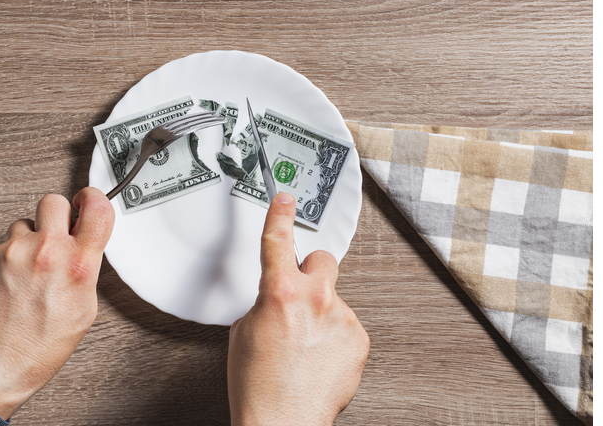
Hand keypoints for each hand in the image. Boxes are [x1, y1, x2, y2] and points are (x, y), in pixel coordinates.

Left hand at [0, 187, 114, 419]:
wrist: (1, 358)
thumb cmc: (44, 341)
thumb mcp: (87, 305)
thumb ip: (87, 267)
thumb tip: (84, 243)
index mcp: (79, 265)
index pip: (97, 207)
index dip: (94, 198)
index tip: (88, 201)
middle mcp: (48, 252)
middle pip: (55, 201)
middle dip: (57, 215)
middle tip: (56, 234)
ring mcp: (15, 252)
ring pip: (25, 223)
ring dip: (30, 238)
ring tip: (31, 267)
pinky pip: (5, 243)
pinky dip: (9, 256)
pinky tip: (13, 279)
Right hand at [227, 193, 369, 425]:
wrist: (282, 422)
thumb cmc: (258, 385)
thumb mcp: (244, 331)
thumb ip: (265, 301)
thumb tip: (277, 296)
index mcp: (280, 292)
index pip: (278, 239)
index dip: (280, 214)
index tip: (285, 199)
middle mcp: (316, 299)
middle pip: (322, 259)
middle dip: (310, 271)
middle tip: (298, 295)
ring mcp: (342, 319)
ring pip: (334, 296)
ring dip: (321, 311)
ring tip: (304, 343)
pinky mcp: (359, 338)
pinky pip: (346, 323)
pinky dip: (335, 334)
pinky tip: (319, 355)